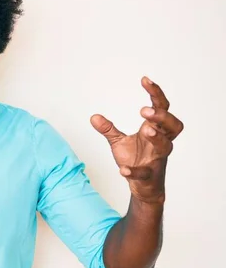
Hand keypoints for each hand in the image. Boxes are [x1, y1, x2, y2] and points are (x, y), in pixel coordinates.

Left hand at [91, 76, 183, 204]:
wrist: (142, 187)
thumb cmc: (136, 159)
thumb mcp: (118, 142)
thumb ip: (108, 129)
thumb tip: (93, 116)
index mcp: (154, 130)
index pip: (161, 108)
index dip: (156, 94)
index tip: (145, 80)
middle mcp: (160, 143)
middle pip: (173, 125)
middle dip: (162, 116)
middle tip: (144, 111)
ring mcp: (157, 159)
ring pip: (166, 146)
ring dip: (157, 137)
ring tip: (145, 129)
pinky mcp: (149, 175)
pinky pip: (145, 173)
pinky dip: (134, 171)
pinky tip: (123, 170)